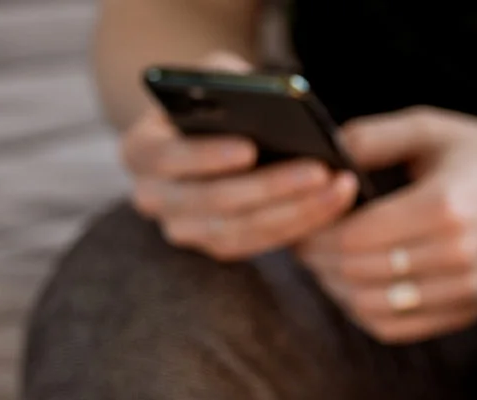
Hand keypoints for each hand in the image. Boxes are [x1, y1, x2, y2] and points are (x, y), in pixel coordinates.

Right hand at [121, 52, 358, 261]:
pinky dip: (294, 226)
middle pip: (209, 202)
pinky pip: (254, 245)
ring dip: (291, 213)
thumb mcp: (214, 78)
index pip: (166, 158)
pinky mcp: (212, 245)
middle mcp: (151, 198)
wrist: (206, 135)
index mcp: (139, 151)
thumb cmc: (212, 99)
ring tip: (337, 189)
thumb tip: (265, 102)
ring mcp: (180, 228)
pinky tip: (332, 204)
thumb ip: (227, 84)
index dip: (205, 157)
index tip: (250, 149)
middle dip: (268, 188)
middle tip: (319, 171)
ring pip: (235, 232)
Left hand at [297, 106, 476, 342]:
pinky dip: (361, 312)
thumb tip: (317, 157)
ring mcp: (463, 289)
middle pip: (355, 273)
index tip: (299, 223)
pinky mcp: (465, 312)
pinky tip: (351, 288)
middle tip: (302, 244)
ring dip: (334, 289)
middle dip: (317, 261)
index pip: (353, 236)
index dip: (316, 234)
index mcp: (444, 205)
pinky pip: (392, 328)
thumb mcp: (433, 130)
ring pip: (368, 306)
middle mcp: (457, 253)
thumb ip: (373, 138)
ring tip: (323, 265)